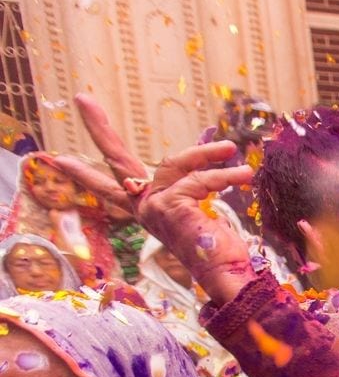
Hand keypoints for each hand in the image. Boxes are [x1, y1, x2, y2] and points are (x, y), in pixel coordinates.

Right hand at [50, 94, 255, 303]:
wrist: (230, 278)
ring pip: (177, 164)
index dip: (85, 174)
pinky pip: (199, 178)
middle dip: (99, 128)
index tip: (58, 160)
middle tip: (81, 98)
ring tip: (230, 147)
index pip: (111, 189)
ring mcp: (155, 206)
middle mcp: (145, 208)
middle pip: (116, 162)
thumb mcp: (200, 210)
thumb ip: (194, 186)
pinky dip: (224, 174)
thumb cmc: (220, 251)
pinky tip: (242, 174)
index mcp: (147, 210)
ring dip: (207, 154)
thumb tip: (218, 156)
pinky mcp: (171, 204)